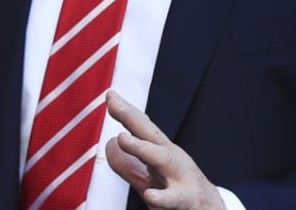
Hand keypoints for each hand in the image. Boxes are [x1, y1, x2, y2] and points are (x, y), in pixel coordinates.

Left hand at [104, 91, 224, 209]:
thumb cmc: (181, 193)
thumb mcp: (151, 179)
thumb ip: (129, 165)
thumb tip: (109, 144)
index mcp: (163, 153)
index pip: (142, 129)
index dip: (126, 111)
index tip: (110, 95)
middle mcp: (172, 161)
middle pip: (151, 136)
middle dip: (132, 119)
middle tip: (114, 106)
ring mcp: (181, 179)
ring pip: (162, 160)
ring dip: (142, 147)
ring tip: (122, 138)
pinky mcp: (186, 201)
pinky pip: (173, 199)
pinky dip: (162, 198)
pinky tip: (151, 197)